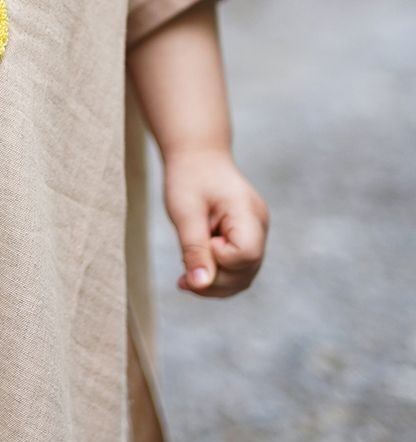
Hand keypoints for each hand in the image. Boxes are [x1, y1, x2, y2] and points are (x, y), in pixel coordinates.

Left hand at [162, 146, 268, 297]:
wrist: (197, 156)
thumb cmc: (189, 177)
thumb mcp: (185, 212)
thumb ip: (194, 249)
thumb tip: (200, 285)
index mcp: (248, 212)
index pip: (246, 254)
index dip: (220, 259)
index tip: (202, 240)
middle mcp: (259, 226)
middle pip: (246, 272)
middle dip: (214, 281)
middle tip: (182, 275)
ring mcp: (256, 234)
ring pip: (243, 277)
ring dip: (214, 284)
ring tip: (185, 279)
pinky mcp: (247, 239)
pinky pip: (237, 269)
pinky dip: (217, 276)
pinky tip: (194, 273)